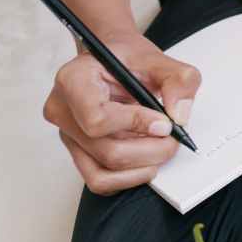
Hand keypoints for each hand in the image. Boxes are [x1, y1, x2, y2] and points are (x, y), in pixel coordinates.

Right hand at [43, 32, 200, 195]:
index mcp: (73, 81)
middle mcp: (63, 111)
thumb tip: (179, 115)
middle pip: (108, 152)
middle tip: (172, 139)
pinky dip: (129, 177)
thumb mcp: (158, 59)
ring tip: (160, 148)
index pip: (98, 119)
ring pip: (105, 173)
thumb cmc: (126, 59)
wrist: (113, 63)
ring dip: (142, 167)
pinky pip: (101, 182)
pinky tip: (145, 159)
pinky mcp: (79, 154)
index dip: (137, 124)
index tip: (163, 121)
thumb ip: (178, 79)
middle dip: (151, 151)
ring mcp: (69, 136)